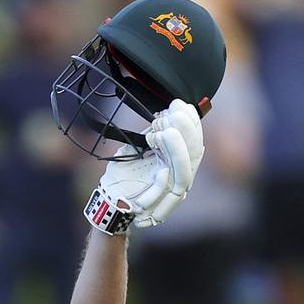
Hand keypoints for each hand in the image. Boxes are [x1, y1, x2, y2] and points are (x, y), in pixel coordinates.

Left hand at [83, 99, 202, 233]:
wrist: (108, 199)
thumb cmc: (123, 176)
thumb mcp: (136, 149)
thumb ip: (150, 135)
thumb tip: (161, 116)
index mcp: (176, 160)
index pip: (193, 139)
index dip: (190, 122)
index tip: (179, 104)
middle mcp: (178, 173)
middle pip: (194, 151)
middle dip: (187, 129)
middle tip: (175, 110)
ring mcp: (171, 187)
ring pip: (185, 168)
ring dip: (178, 147)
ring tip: (165, 130)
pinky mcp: (159, 200)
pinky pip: (167, 183)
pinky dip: (162, 169)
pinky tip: (156, 150)